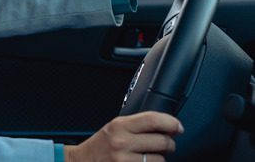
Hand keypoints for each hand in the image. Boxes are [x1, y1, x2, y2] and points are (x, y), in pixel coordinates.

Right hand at [65, 111, 182, 161]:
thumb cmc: (99, 147)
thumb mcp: (114, 129)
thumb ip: (136, 126)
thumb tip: (166, 127)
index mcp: (119, 126)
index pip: (153, 120)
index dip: (171, 123)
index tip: (178, 127)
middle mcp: (122, 142)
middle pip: (162, 141)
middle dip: (170, 144)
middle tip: (167, 145)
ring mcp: (124, 161)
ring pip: (160, 160)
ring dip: (160, 159)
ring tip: (149, 157)